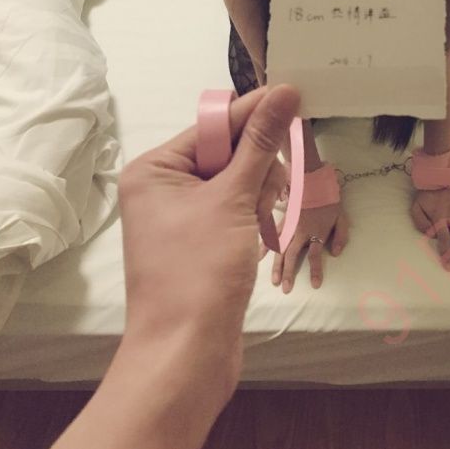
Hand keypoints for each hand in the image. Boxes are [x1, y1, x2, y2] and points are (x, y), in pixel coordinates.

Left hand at [118, 84, 298, 393]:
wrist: (185, 356)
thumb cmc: (199, 273)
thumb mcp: (233, 199)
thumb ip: (260, 143)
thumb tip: (283, 92)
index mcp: (155, 169)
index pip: (214, 126)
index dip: (255, 113)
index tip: (294, 93)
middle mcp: (162, 188)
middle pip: (226, 152)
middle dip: (257, 168)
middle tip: (280, 187)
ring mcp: (179, 216)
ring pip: (235, 182)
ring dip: (259, 195)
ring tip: (264, 223)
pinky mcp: (198, 241)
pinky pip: (233, 209)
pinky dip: (253, 216)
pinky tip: (262, 234)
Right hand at [260, 201, 347, 292]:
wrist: (315, 181)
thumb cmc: (330, 201)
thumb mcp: (342, 218)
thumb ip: (341, 236)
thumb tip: (336, 254)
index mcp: (317, 232)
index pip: (315, 256)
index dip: (315, 271)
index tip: (314, 285)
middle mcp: (301, 232)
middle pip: (292, 256)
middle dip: (288, 273)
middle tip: (286, 289)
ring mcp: (290, 226)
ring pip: (281, 249)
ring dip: (277, 266)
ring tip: (274, 281)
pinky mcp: (284, 220)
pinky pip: (273, 235)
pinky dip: (265, 246)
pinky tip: (259, 257)